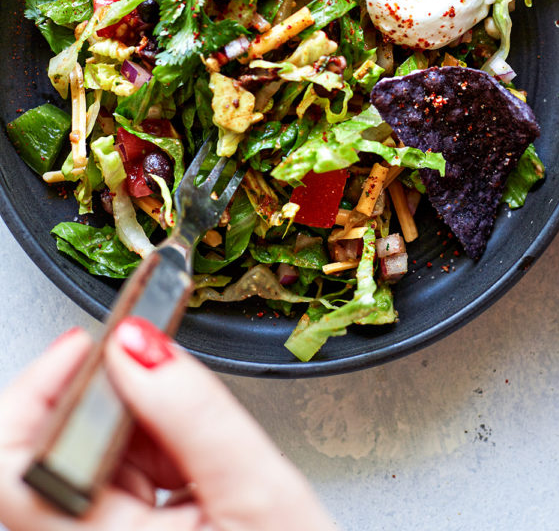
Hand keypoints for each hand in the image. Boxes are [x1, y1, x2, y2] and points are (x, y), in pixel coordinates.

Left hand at [0, 320, 336, 529]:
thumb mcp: (257, 492)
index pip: (16, 466)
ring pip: (77, 461)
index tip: (94, 344)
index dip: (42, 391)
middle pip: (45, 456)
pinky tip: (187, 465)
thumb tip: (138, 344)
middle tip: (150, 375)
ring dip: (129, 426)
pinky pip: (108, 481)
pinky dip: (145, 452)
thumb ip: (194, 412)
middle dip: (100, 400)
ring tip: (189, 445)